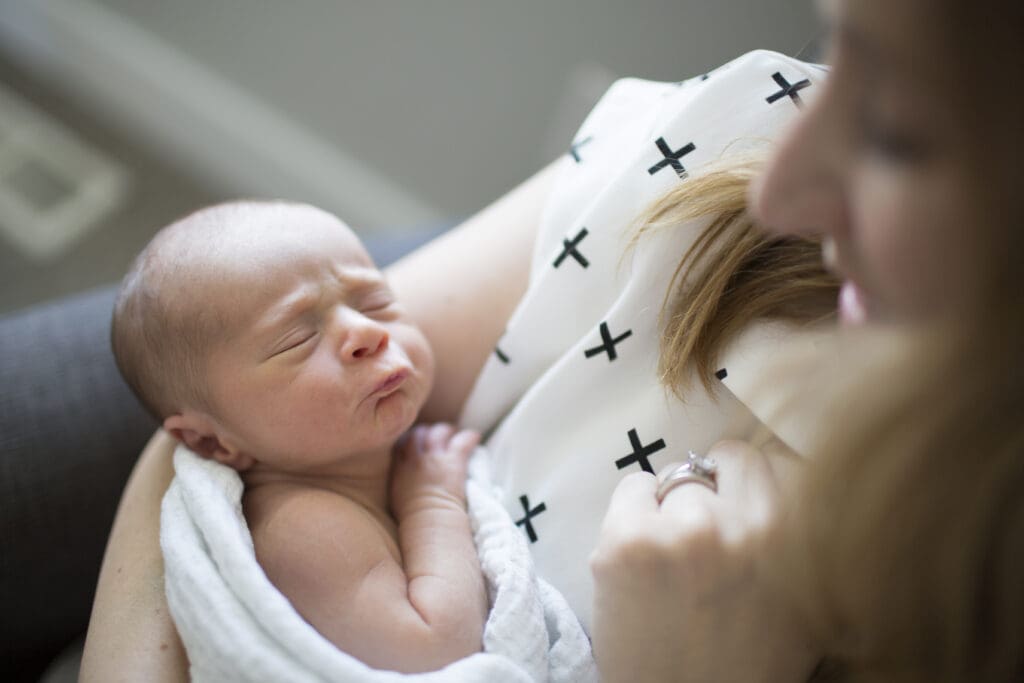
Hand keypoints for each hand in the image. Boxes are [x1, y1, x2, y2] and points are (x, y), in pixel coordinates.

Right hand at [390, 423, 479, 519]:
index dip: (409, 440)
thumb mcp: (398, 498)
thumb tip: (404, 483)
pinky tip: (475, 436)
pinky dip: (470, 437)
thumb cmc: (415, 519)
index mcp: (400, 469)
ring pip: (439, 432)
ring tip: (453, 432)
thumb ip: (400, 483)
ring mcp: (435, 457)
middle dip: (426, 431)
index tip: (414, 441)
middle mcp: (416, 459)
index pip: (401, 444)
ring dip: (446, 431)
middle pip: (418, 434)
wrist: (429, 521)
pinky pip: (463, 440)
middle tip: (434, 434)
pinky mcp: (453, 460)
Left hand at [590, 439, 818, 682]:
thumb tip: (789, 474)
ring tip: (671, 559)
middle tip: (702, 530)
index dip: (752, 482)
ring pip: (677, 475)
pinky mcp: (629, 541)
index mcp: (797, 543)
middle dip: (716, 487)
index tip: (738, 500)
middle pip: (729, 458)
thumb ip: (800, 540)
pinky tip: (640, 558)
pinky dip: (632, 512)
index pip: (777, 461)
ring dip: (672, 506)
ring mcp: (685, 531)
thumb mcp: (805, 607)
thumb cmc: (745, 666)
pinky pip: (632, 487)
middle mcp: (746, 528)